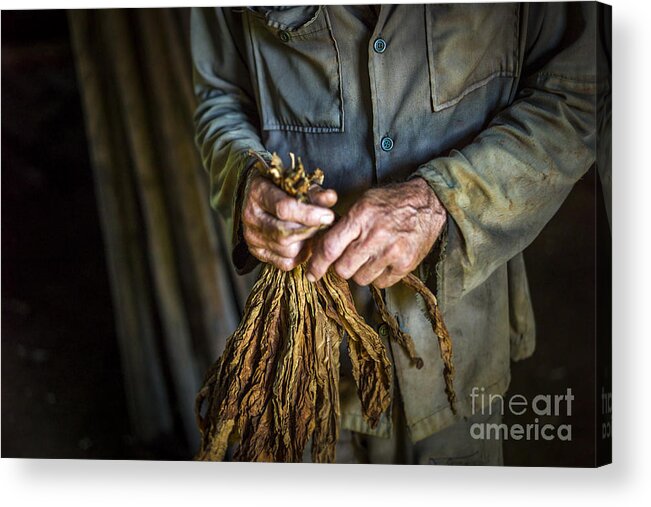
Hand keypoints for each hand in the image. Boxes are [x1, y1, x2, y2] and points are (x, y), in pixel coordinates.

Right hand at [242, 173, 337, 270]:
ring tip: (313, 232)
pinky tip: (303, 243)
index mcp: (258, 192)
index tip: (328, 216)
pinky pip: (285, 263)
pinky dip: (300, 256)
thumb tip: (330, 198)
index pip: (284, 208)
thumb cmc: (282, 188)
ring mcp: (252, 237)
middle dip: (310, 231)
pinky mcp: (257, 253)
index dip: (309, 215)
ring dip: (306, 244)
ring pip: (288, 251)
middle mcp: (251, 216)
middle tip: (325, 226)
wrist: (261, 198)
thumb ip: (314, 192)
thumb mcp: (297, 183)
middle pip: (285, 234)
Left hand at [306, 177, 445, 287]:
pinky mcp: (405, 264)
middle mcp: (375, 235)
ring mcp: (392, 252)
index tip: (312, 273)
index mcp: (360, 217)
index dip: (317, 264)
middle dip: (342, 266)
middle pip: (343, 269)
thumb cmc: (391, 202)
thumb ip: (343, 225)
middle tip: (350, 257)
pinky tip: (385, 260)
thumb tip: (321, 248)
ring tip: (372, 255)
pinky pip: (381, 283)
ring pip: (361, 278)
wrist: (428, 202)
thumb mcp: (363, 203)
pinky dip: (379, 275)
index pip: (330, 248)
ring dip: (361, 271)